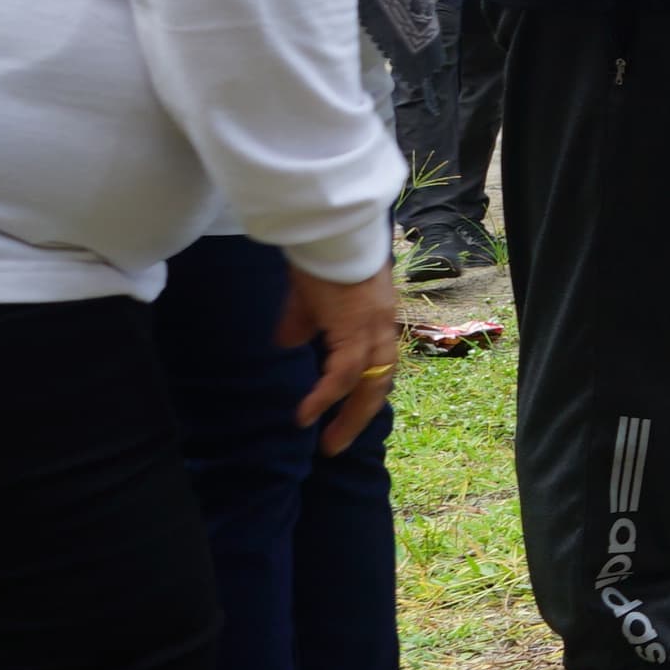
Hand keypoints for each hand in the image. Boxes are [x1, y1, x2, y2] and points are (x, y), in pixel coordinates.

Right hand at [278, 261, 401, 455]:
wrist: (328, 224)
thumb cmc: (319, 252)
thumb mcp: (309, 295)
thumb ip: (302, 321)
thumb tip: (288, 344)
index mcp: (375, 317)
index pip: (379, 363)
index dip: (366, 391)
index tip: (349, 415)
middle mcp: (381, 325)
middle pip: (380, 381)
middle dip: (360, 417)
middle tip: (336, 445)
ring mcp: (373, 326)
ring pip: (369, 383)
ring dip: (349, 417)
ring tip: (328, 444)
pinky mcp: (355, 326)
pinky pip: (344, 373)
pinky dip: (327, 397)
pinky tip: (307, 416)